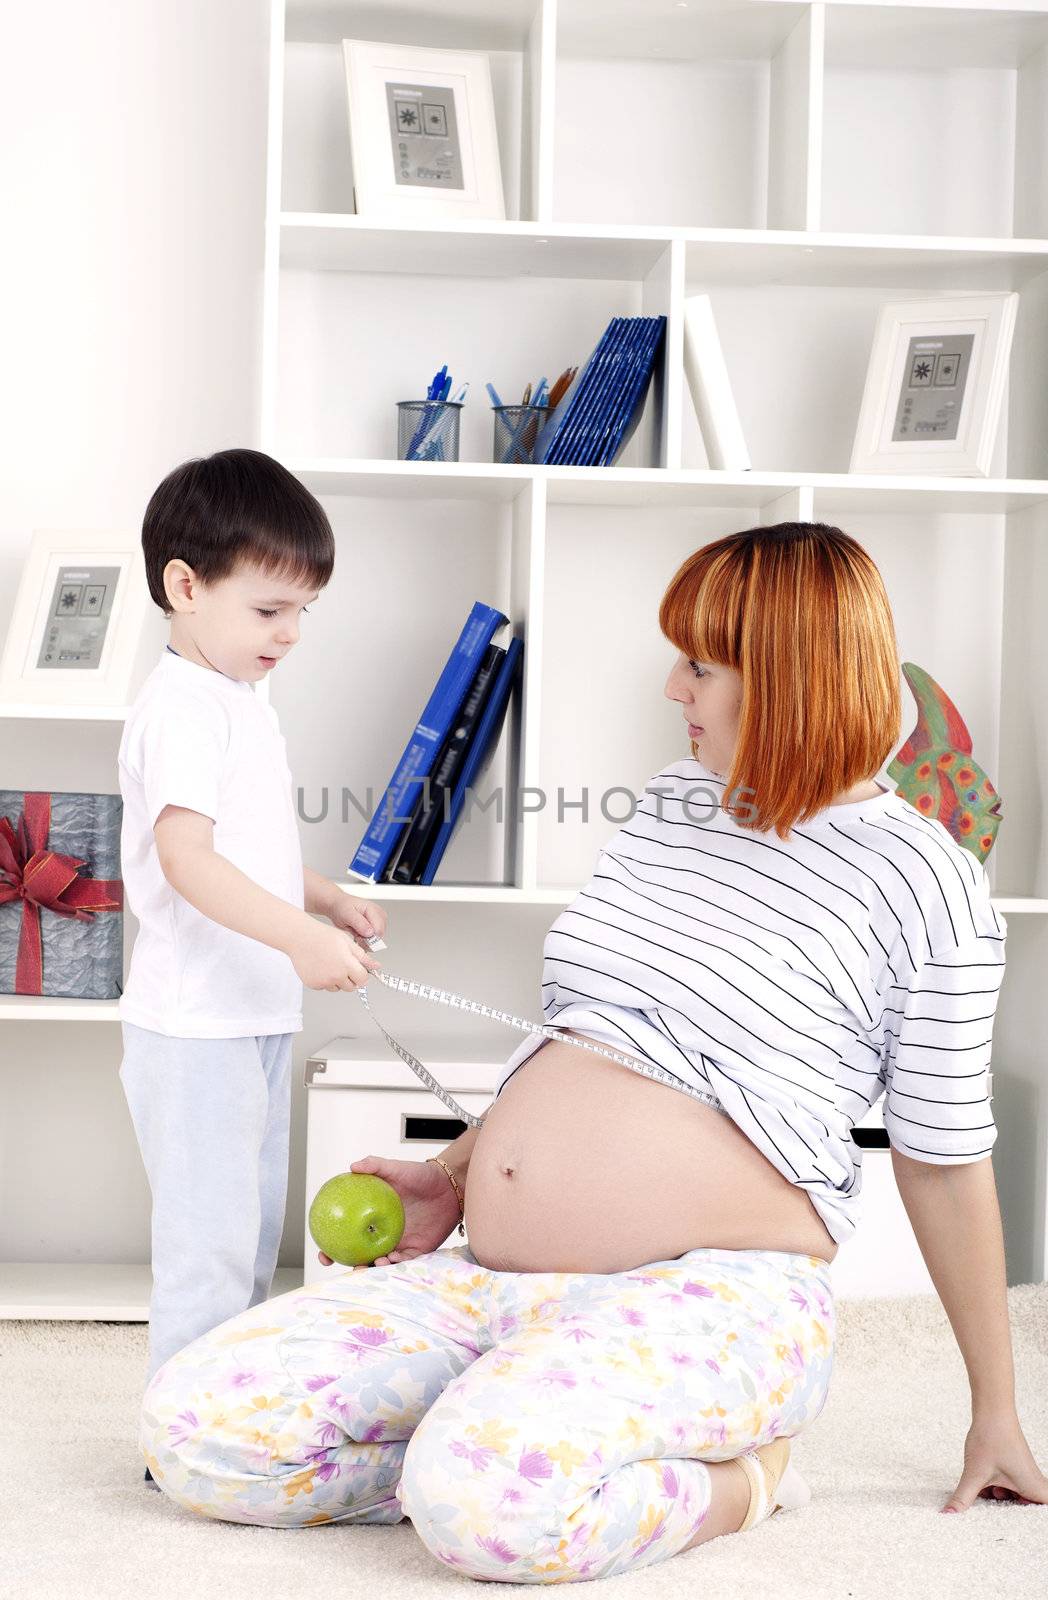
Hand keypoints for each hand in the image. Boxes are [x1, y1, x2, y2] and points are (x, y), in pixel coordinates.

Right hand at [287, 918, 380, 991]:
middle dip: (351, 979)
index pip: (363, 980)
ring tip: (331, 964)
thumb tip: (376, 967)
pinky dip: (325, 981)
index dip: (362, 975)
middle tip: (344, 965)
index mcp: (347, 965)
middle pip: (351, 987)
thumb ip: (363, 957)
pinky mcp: (313, 984)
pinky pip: (324, 987)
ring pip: (337, 988)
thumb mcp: (347, 942)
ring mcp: (323, 982)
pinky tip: (321, 967)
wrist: (299, 937)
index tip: (358, 970)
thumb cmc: (322, 936)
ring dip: (338, 981)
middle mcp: (336, 976)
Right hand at [315, 1155, 462, 1269]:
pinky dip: (395, 1264)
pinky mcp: (417, 1249)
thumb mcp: (396, 1168)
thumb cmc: (421, 1175)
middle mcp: (383, 1233)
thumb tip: (352, 1166)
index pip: (347, 1235)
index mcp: (372, 1217)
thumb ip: (375, 1165)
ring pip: (381, 1263)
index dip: (332, 1246)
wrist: (450, 1184)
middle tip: (346, 1268)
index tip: (323, 1253)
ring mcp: (400, 1242)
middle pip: (361, 1255)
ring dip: (373, 1268)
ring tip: (370, 1265)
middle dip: (351, 1266)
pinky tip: (389, 1260)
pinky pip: (403, 1262)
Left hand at [328, 892, 386, 950]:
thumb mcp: (347, 914)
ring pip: (377, 938)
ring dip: (365, 940)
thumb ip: (359, 923)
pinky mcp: (375, 926)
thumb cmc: (341, 907)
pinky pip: (373, 939)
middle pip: (379, 935)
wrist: (338, 905)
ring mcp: (378, 921)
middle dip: (367, 939)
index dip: (369, 937)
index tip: (358, 937)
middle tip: (355, 934)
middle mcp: (379, 915)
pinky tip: (358, 934)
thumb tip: (370, 933)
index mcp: (374, 909)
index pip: (379, 930)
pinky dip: (365, 940)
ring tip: (355, 932)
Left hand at [941, 1411, 1047, 1512]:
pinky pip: (1009, 1489)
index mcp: (1034, 1489)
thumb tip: (947, 1515)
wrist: (991, 1410)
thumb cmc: (991, 1438)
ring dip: (999, 1501)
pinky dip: (995, 1490)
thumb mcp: (975, 1473)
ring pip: (1014, 1499)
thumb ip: (963, 1498)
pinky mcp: (1015, 1470)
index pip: (1043, 1514)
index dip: (1034, 1523)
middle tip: (996, 1509)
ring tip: (986, 1495)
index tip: (1020, 1521)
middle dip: (1010, 1514)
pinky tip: (983, 1486)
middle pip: (1027, 1511)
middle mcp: (1033, 1484)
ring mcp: (1024, 1477)